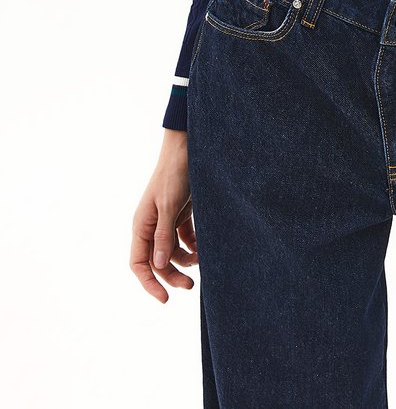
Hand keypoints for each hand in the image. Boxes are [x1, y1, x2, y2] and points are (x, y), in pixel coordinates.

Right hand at [130, 129, 196, 302]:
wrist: (188, 148)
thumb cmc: (174, 174)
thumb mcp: (169, 205)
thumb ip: (164, 235)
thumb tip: (160, 265)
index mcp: (142, 225)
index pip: (139, 264)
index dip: (149, 283)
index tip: (164, 299)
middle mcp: (151, 225)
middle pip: (158, 262)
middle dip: (172, 276)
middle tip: (191, 287)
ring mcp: (166, 220)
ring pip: (172, 252)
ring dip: (185, 261)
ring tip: (202, 261)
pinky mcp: (181, 214)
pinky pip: (185, 239)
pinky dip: (193, 246)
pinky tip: (203, 248)